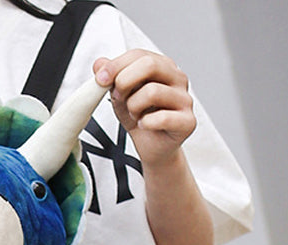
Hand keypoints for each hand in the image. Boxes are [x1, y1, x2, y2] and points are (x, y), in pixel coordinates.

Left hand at [93, 50, 195, 167]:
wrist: (152, 147)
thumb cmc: (139, 118)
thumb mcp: (120, 95)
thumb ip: (111, 77)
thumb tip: (99, 64)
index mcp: (162, 66)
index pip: (139, 54)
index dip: (116, 65)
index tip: (100, 79)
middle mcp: (177, 78)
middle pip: (150, 65)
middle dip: (125, 81)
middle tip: (118, 97)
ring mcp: (185, 99)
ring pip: (152, 91)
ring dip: (134, 106)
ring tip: (134, 114)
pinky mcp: (188, 121)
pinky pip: (162, 117)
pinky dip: (146, 123)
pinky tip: (144, 125)